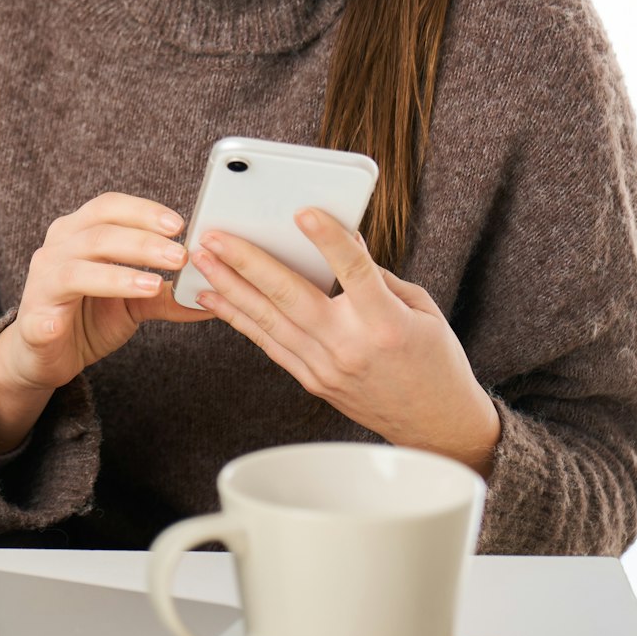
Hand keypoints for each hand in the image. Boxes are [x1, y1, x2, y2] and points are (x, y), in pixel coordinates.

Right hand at [0, 193, 215, 396]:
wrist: (46, 355)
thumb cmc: (87, 317)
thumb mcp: (133, 302)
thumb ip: (165, 292)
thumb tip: (212, 290)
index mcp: (78, 233)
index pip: (109, 208)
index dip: (143, 211)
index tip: (179, 224)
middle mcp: (56, 250)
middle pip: (98, 233)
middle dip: (142, 242)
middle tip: (180, 255)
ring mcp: (41, 284)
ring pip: (75, 269)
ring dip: (116, 276)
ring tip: (152, 285)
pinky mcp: (32, 321)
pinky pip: (41, 317)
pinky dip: (53, 319)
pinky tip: (63, 323)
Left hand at [188, 208, 498, 475]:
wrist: (435, 423)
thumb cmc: (433, 358)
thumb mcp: (418, 306)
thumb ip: (376, 274)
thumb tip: (340, 239)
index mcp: (386, 322)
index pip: (353, 272)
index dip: (328, 240)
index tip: (303, 212)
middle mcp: (351, 346)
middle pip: (290, 296)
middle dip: (247, 262)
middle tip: (215, 236)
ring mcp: (327, 367)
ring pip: (268, 321)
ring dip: (230, 287)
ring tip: (202, 261)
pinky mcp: (312, 380)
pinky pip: (269, 344)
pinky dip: (239, 318)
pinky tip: (216, 297)